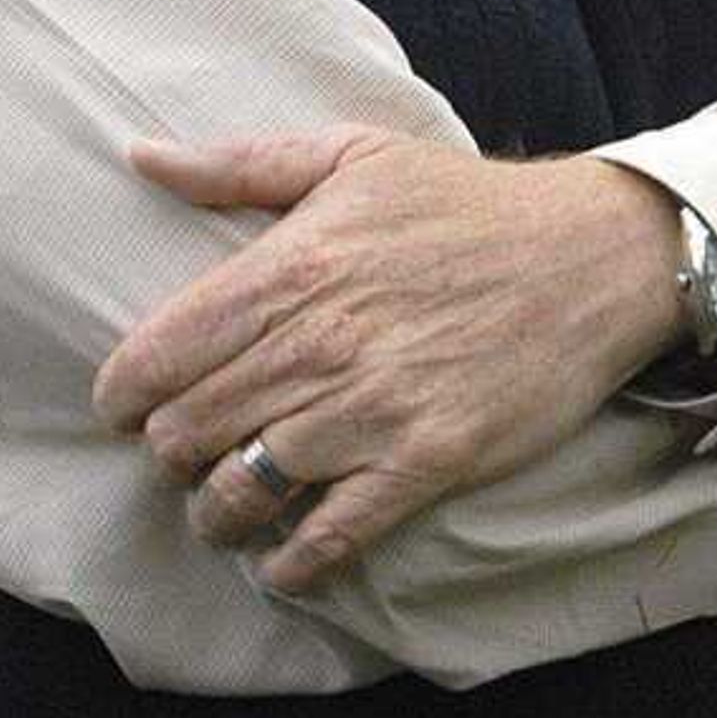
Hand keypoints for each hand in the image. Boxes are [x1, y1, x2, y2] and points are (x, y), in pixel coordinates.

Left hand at [89, 129, 684, 593]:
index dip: (122, 394)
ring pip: (243, 489)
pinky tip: (280, 562)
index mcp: (285, 270)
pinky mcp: (427, 461)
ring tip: (218, 511)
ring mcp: (370, 410)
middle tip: (178, 455)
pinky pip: (331, 534)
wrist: (593, 254)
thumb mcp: (347, 155)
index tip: (123, 407)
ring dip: (216, 513)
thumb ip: (235, 165)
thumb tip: (139, 156)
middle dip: (166, 453)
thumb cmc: (462, 203)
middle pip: (187, 429)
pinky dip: (293, 562)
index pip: (156, 355)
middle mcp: (315, 346)